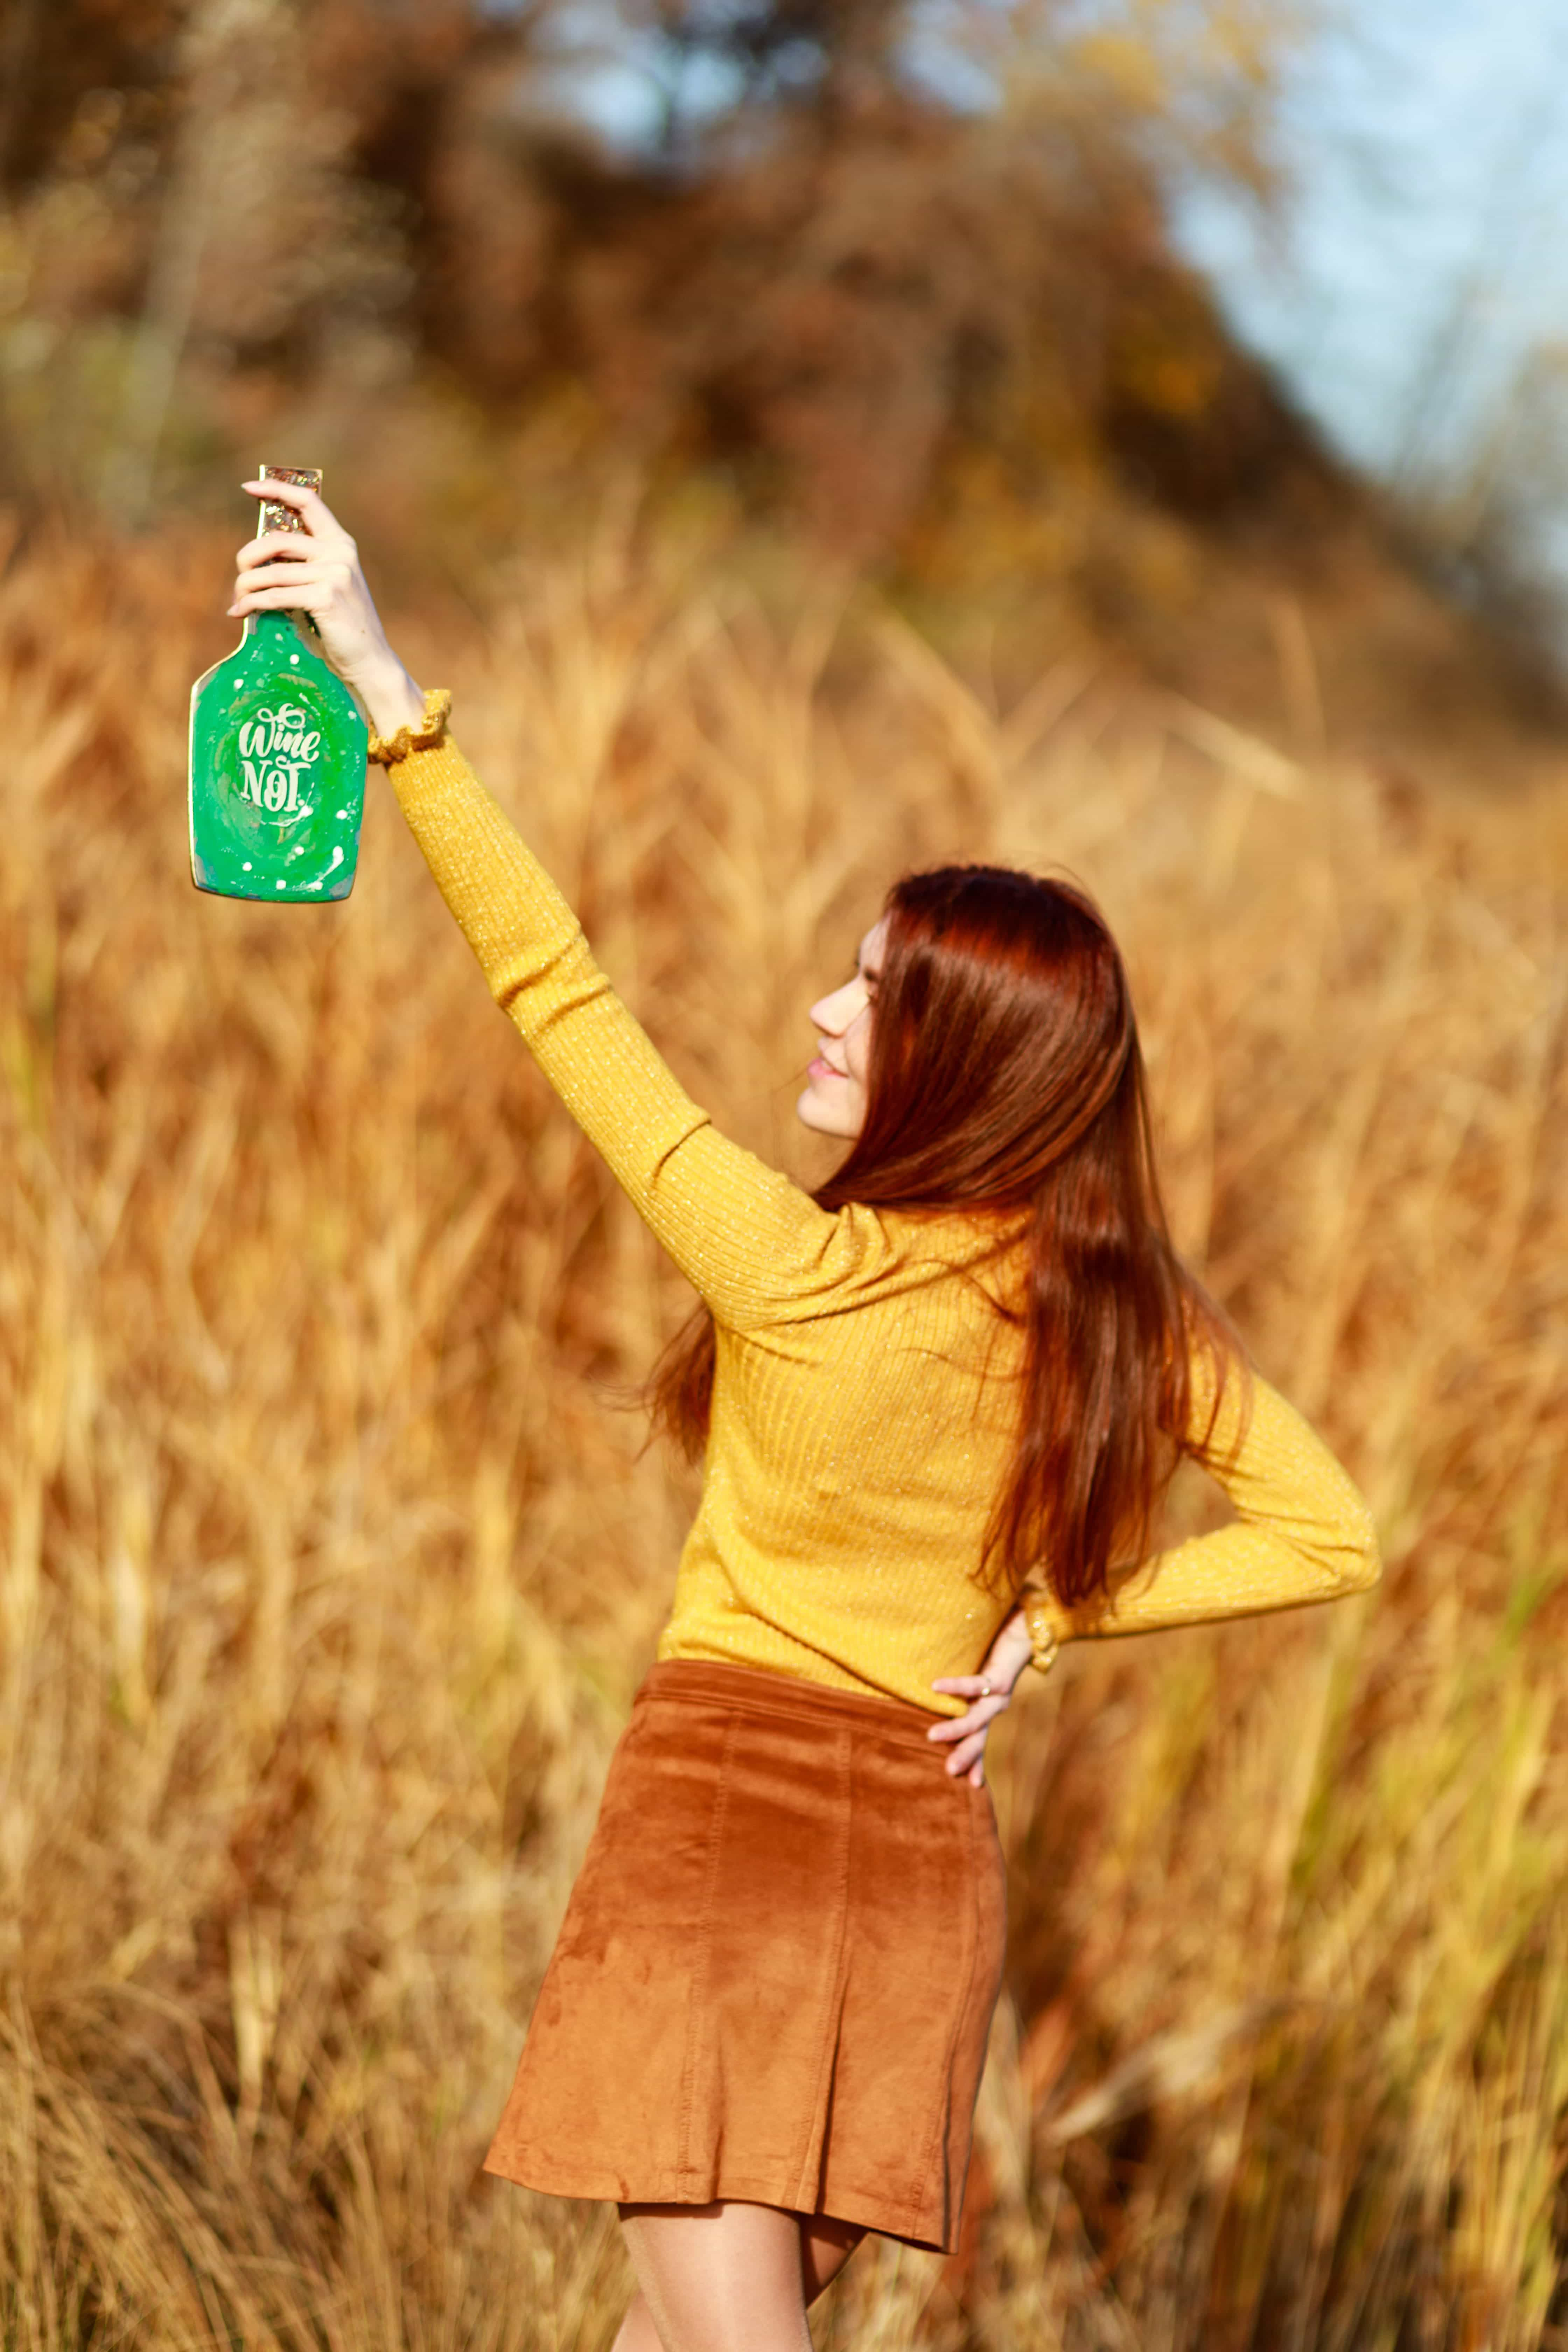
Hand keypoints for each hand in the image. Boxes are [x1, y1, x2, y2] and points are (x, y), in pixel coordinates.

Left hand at [228, 476, 425, 739]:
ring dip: (246, 587)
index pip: (308, 501)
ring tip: (237, 602)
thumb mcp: (325, 586)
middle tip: (241, 576)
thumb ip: (301, 566)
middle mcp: (339, 553)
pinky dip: (252, 604)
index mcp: (340, 543)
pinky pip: (275, 595)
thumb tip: (255, 559)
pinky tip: (240, 613)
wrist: (369, 661)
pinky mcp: (326, 598)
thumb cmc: (341, 627)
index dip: (276, 489)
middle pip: (277, 539)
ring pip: (271, 572)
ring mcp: (335, 574)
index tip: (247, 488)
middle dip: (248, 557)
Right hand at [928, 1606, 1033, 1786]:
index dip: (976, 1763)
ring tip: (931, 1736)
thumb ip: (961, 1688)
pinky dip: (954, 1686)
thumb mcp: (976, 1674)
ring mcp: (997, 1694)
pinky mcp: (999, 1676)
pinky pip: (974, 1684)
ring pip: (976, 1718)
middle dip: (965, 1755)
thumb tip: (928, 1690)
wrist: (1026, 1628)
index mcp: (988, 1709)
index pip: (979, 1740)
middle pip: (978, 1737)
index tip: (970, 1786)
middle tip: (948, 1773)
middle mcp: (994, 1706)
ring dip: (955, 1729)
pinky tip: (935, 1686)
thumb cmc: (995, 1649)